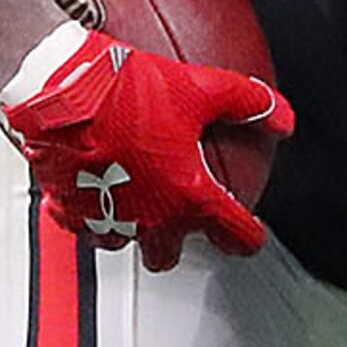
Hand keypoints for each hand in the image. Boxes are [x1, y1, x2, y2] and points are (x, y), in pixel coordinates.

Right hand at [0, 20, 289, 270]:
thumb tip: (284, 118)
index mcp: (188, 198)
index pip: (234, 238)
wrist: (62, 91)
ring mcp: (106, 219)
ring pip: (124, 244)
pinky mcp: (69, 209)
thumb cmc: (129, 90)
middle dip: (178, 242)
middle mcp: (149, 219)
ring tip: (133, 197)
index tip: (249, 234)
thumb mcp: (201, 88)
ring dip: (131, 228)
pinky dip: (90, 212)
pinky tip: (91, 186)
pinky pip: (82, 225)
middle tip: (180, 216)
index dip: (248, 239)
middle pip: (168, 257)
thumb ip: (249, 104)